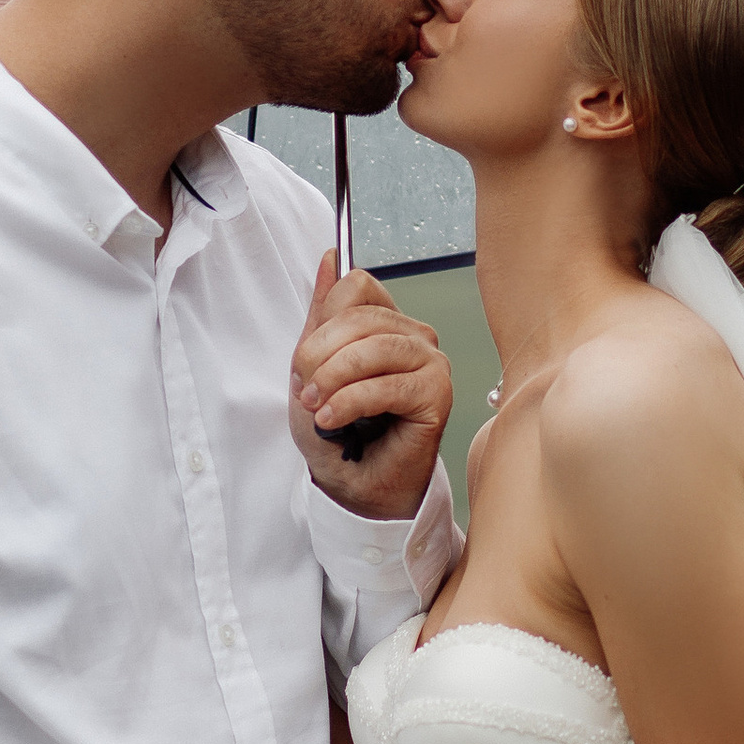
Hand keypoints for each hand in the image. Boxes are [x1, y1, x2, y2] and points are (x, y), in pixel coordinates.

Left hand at [290, 255, 451, 518]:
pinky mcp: (437, 394)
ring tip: (319, 407)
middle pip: (361, 317)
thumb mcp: (314, 367)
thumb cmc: (340, 433)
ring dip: (335, 379)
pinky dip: (351, 402)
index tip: (306, 364)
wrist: (355, 485)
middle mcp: (414, 336)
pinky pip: (387, 385)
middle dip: (320, 355)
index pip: (355, 286)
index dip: (322, 323)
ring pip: (375, 347)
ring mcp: (430, 362)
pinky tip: (335, 419)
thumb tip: (330, 258)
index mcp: (386, 323)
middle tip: (307, 391)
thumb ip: (322, 314)